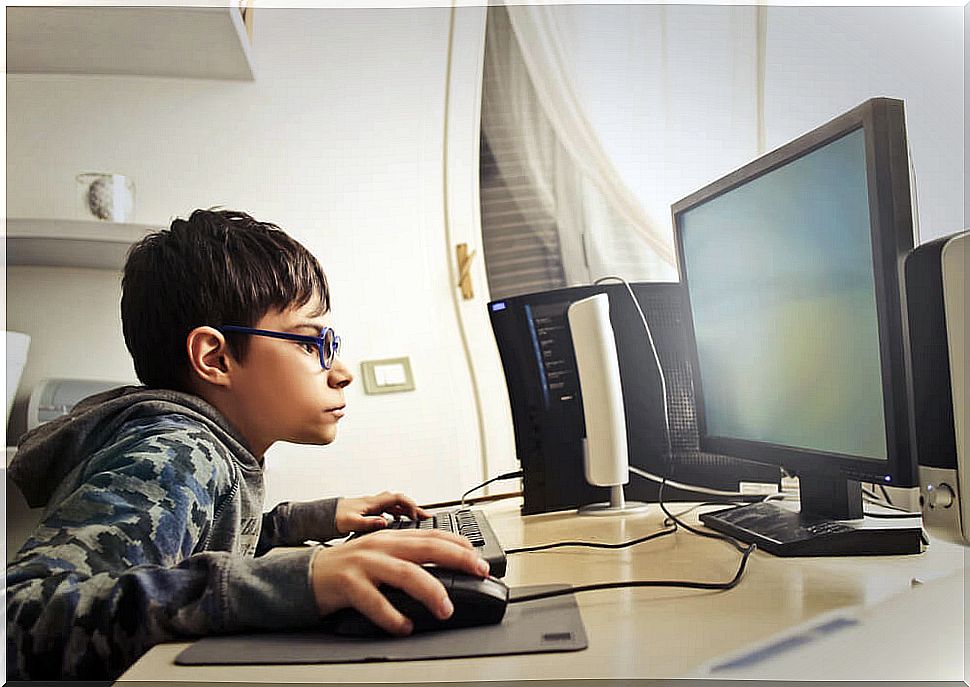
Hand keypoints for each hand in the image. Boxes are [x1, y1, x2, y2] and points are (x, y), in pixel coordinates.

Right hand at [309, 529, 490, 634]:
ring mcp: (365, 563)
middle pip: (426, 548)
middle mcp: (381, 546)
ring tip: (445, 609)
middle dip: (457, 558)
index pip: (432, 536)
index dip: (459, 545)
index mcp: (392, 538)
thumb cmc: (349, 567)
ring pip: (405, 573)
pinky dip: (392, 616)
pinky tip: (404, 627)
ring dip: (430, 590)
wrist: (307, 574)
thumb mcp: (381, 555)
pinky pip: (374, 601)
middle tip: (478, 572)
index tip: (479, 559)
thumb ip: (407, 557)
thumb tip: (444, 570)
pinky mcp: (348, 583)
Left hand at [335, 491, 429, 534]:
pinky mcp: (368, 511)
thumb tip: (385, 522)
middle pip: (399, 501)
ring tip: (416, 519)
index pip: (397, 498)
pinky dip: (396, 514)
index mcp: (371, 503)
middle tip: (426, 516)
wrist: (319, 517)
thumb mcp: (350, 523)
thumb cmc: (332, 518)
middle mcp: (373, 502)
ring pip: (394, 505)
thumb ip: (368, 523)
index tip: (418, 516)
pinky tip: (396, 522)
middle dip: (414, 507)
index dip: (410, 505)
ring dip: (406, 510)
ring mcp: (371, 506)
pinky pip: (387, 510)